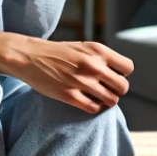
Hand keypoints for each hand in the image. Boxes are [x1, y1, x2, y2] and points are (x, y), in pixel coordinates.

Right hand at [8, 37, 132, 114]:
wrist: (28, 56)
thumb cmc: (55, 52)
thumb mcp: (81, 47)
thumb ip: (100, 58)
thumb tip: (117, 74)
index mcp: (97, 50)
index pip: (128, 68)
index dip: (121, 74)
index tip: (111, 76)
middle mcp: (92, 65)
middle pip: (123, 87)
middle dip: (116, 90)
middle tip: (105, 90)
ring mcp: (81, 81)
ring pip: (111, 100)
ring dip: (106, 101)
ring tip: (96, 98)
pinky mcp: (69, 95)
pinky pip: (94, 108)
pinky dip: (93, 108)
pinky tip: (86, 102)